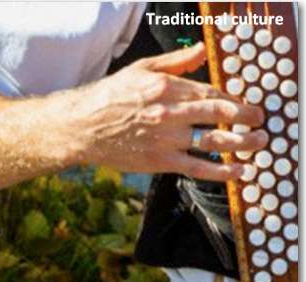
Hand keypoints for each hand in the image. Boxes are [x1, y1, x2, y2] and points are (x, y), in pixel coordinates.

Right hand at [79, 42, 267, 180]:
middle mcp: (170, 112)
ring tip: (258, 143)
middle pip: (220, 113)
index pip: (211, 91)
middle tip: (260, 120)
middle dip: (247, 117)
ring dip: (242, 143)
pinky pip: (198, 167)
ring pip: (214, 140)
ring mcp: (166, 139)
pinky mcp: (159, 161)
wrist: (81, 128)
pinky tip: (238, 170)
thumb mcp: (141, 70)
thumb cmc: (108, 98)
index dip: (232, 98)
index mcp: (167, 87)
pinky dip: (221, 170)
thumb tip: (201, 52)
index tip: (242, 103)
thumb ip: (175, 62)